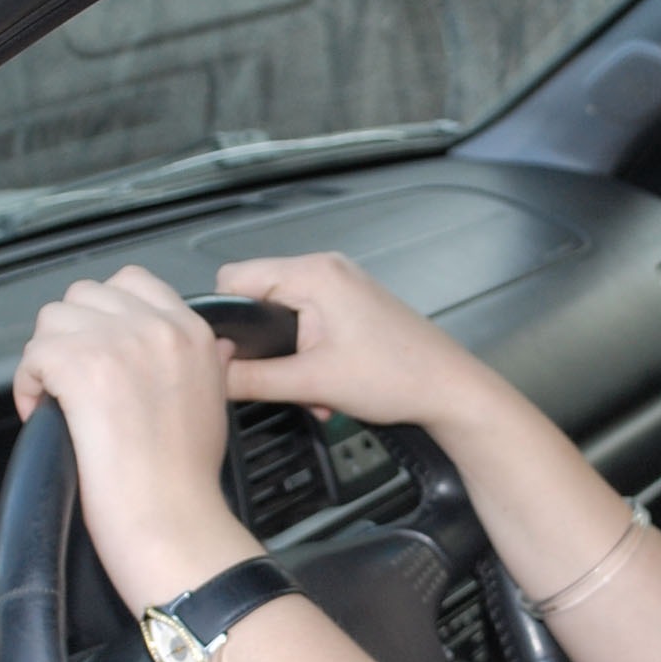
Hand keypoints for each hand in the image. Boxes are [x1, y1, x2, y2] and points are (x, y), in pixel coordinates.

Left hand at [13, 266, 258, 607]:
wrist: (172, 518)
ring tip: (60, 399)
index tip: (100, 349)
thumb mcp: (215, 402)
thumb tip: (203, 348)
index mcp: (192, 332)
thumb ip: (205, 362)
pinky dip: (28, 385)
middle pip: (85, 295)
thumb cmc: (187, 479)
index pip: (134, 282)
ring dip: (47, 358)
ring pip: (53, 319)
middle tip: (75, 380)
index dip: (106, 315)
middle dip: (72, 335)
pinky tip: (47, 413)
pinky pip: (32, 355)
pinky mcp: (80, 364)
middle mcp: (157, 327)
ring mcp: (117, 341)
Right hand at [214, 252, 490, 427]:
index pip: (235, 279)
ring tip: (313, 391)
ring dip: (290, 360)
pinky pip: (311, 324)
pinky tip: (327, 388)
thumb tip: (210, 375)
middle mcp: (327, 270)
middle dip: (264, 346)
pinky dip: (310, 357)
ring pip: (286, 317)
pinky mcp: (353, 306)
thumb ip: (252, 379)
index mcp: (313, 274)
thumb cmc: (398, 377)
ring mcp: (342, 286)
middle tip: (282, 382)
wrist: (450, 391)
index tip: (227, 355)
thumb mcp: (312, 384)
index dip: (225, 319)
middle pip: (259, 298)